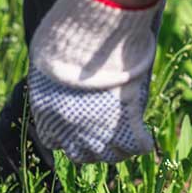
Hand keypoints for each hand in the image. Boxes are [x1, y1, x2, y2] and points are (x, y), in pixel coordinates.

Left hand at [29, 0, 163, 162]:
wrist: (92, 35)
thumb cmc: (66, 39)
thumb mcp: (48, 62)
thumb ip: (53, 80)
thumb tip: (58, 77)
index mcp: (46, 115)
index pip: (54, 141)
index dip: (68, 136)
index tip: (78, 127)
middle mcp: (69, 130)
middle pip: (81, 155)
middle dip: (91, 147)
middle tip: (104, 135)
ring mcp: (97, 131)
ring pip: (109, 157)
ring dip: (117, 150)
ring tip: (126, 139)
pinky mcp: (125, 124)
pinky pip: (136, 146)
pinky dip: (141, 143)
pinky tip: (145, 138)